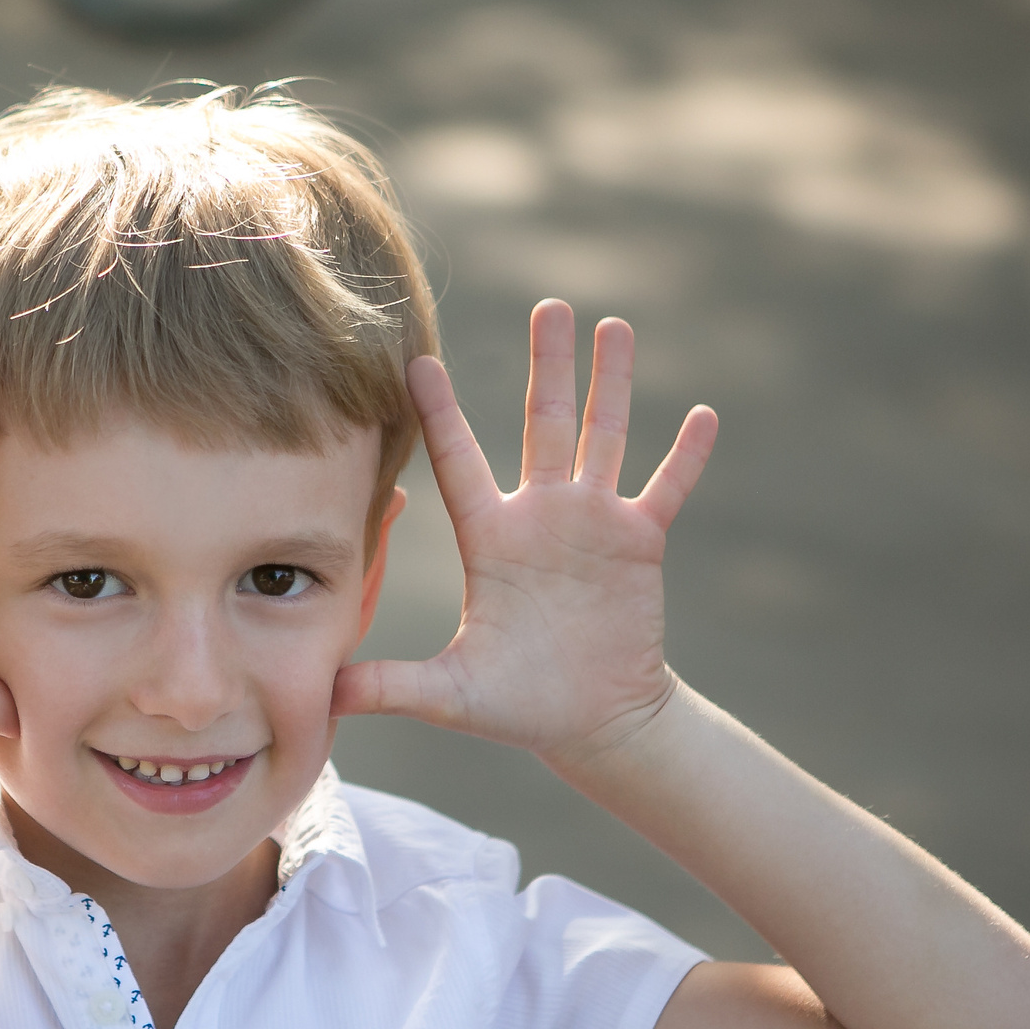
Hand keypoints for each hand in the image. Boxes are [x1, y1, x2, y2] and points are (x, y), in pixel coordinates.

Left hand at [333, 301, 715, 771]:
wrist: (593, 724)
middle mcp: (540, 516)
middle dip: (549, 364)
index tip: (419, 360)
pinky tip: (703, 415)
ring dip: (612, 384)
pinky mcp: (639, 545)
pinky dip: (685, 456)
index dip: (440, 412)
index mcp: (490, 538)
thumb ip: (391, 687)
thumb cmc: (518, 705)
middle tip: (550, 304)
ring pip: (604, 437)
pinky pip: (666, 490)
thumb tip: (326, 696)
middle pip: (544, 423)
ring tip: (614, 326)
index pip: (458, 461)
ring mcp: (593, 524)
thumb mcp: (450, 694)